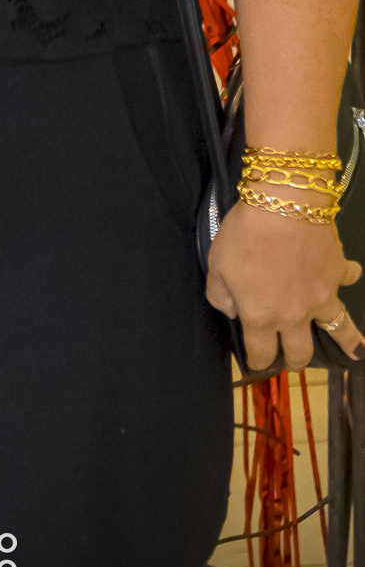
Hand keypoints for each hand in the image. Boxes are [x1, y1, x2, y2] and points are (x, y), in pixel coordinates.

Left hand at [207, 197, 364, 370]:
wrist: (283, 204)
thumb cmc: (245, 234)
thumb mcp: (216, 265)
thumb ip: (220, 296)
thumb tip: (231, 310)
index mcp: (261, 316)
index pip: (261, 352)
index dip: (258, 361)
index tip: (258, 362)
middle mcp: (294, 314)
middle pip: (299, 351)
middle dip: (294, 360)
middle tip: (291, 359)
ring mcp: (321, 296)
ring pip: (339, 328)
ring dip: (346, 341)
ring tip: (354, 352)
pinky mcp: (337, 272)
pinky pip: (347, 277)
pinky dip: (348, 276)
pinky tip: (349, 274)